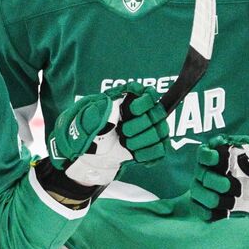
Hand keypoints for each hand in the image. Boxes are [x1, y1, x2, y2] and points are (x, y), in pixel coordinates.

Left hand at [48, 84, 167, 186]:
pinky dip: (147, 154)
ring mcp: (152, 130)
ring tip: (126, 143)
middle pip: (157, 115)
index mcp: (130, 100)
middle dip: (140, 126)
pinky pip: (161, 150)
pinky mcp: (154, 147)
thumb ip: (98, 110)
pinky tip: (135, 154)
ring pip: (160, 133)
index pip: (150, 94)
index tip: (133, 110)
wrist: (92, 154)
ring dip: (141, 141)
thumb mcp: (87, 118)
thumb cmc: (91, 131)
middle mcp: (145, 113)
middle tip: (124, 131)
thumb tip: (109, 106)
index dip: (145, 102)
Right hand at [189, 136, 248, 230]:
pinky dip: (206, 213)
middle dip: (213, 181)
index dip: (207, 155)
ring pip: (196, 192)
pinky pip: (200, 210)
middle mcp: (215, 172)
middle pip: (201, 174)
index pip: (205, 152)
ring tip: (225, 202)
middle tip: (231, 187)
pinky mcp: (215, 207)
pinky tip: (218, 214)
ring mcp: (213, 190)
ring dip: (208, 197)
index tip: (218, 158)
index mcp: (226, 156)